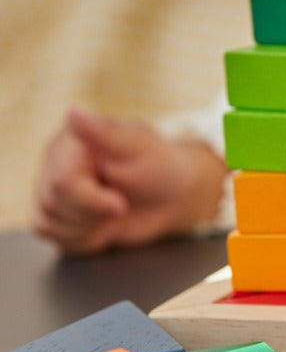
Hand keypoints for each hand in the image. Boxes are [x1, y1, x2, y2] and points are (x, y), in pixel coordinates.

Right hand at [32, 107, 226, 254]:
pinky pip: (53, 238)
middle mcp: (53, 162)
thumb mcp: (140, 147)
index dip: (92, 200)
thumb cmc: (159, 166)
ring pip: (49, 224)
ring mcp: (51, 189)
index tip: (120, 203)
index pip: (62, 181)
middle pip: (53, 205)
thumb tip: (73, 112)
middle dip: (94, 214)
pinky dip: (83, 239)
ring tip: (113, 210)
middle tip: (121, 203)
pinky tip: (103, 224)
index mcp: (70, 140)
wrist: (170, 196)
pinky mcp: (56, 214)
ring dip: (89, 227)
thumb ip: (105, 133)